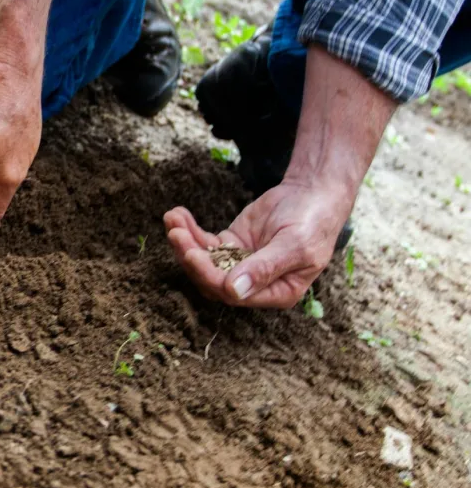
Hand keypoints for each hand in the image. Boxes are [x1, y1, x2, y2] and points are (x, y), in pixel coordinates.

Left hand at [163, 179, 353, 306]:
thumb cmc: (313, 222)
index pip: (233, 294)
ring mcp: (239, 264)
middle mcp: (254, 284)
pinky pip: (204, 242)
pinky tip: (177, 214)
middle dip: (191, 257)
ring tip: (172, 219)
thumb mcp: (295, 245)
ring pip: (204, 261)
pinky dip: (189, 230)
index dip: (209, 276)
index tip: (192, 254)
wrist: (313, 193)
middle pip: (212, 279)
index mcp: (275, 293)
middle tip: (176, 233)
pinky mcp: (230, 245)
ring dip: (185, 242)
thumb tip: (234, 291)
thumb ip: (265, 268)